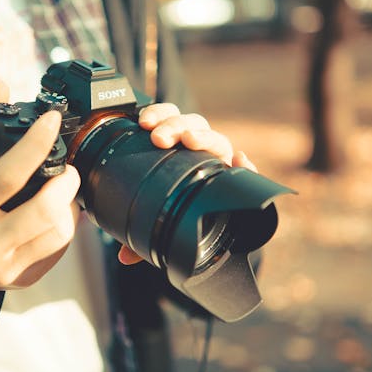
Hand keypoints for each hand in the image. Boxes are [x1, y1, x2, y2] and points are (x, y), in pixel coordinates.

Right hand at [0, 84, 80, 289]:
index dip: (34, 145)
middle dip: (66, 181)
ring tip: (62, 188)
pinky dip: (66, 224)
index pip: (5, 177)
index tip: (51, 120)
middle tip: (67, 167)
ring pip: (58, 232)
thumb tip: (0, 86)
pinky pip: (59, 249)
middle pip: (42, 211)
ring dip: (69, 203)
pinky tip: (57, 211)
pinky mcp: (22, 280)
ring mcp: (3, 269)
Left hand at [116, 103, 256, 264]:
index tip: (144, 122)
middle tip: (159, 138)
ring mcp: (220, 162)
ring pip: (216, 139)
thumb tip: (124, 256)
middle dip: (175, 126)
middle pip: (192, 125)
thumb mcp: (154, 225)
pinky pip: (246, 171)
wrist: (207, 232)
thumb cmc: (176, 215)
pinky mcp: (238, 179)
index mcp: (178, 148)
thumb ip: (138, 238)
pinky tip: (239, 162)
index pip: (171, 118)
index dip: (159, 114)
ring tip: (190, 141)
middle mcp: (201, 150)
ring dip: (203, 136)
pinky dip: (245, 166)